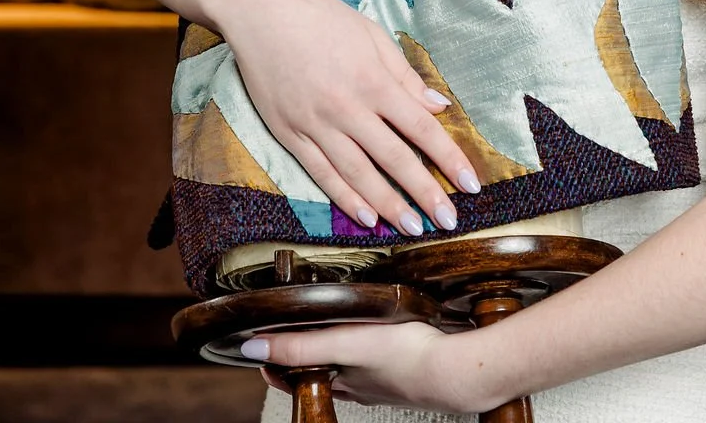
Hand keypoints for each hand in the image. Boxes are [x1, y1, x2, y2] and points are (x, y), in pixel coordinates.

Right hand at [223, 0, 481, 235]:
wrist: (262, 15)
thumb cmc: (322, 18)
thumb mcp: (371, 35)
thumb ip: (405, 75)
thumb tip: (439, 106)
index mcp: (372, 80)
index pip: (420, 128)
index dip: (448, 158)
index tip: (470, 183)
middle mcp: (347, 108)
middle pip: (394, 158)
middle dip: (424, 192)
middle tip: (448, 221)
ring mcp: (316, 124)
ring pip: (358, 174)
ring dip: (389, 205)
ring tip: (412, 228)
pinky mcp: (290, 134)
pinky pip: (322, 173)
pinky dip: (345, 198)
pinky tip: (366, 217)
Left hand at [242, 322, 500, 413]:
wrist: (454, 370)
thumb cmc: (401, 358)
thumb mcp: (342, 346)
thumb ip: (299, 346)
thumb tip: (251, 346)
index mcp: (337, 380)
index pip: (291, 374)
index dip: (274, 358)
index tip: (259, 337)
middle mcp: (355, 385)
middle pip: (316, 370)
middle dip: (301, 350)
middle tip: (290, 323)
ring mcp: (380, 379)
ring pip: (345, 364)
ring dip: (331, 347)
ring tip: (328, 321)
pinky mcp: (404, 367)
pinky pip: (373, 358)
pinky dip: (363, 345)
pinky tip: (374, 330)